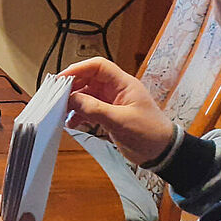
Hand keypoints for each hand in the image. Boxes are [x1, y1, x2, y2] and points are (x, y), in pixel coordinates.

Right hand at [58, 58, 174, 164]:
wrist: (162, 153)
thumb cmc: (150, 134)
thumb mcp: (120, 121)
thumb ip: (95, 109)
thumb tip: (72, 100)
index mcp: (124, 84)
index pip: (98, 66)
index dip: (79, 69)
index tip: (62, 79)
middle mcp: (116, 90)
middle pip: (88, 79)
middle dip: (72, 87)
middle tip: (58, 97)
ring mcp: (111, 102)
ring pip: (86, 95)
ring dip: (74, 102)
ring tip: (63, 112)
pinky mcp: (108, 115)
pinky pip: (88, 109)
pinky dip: (78, 114)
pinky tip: (72, 123)